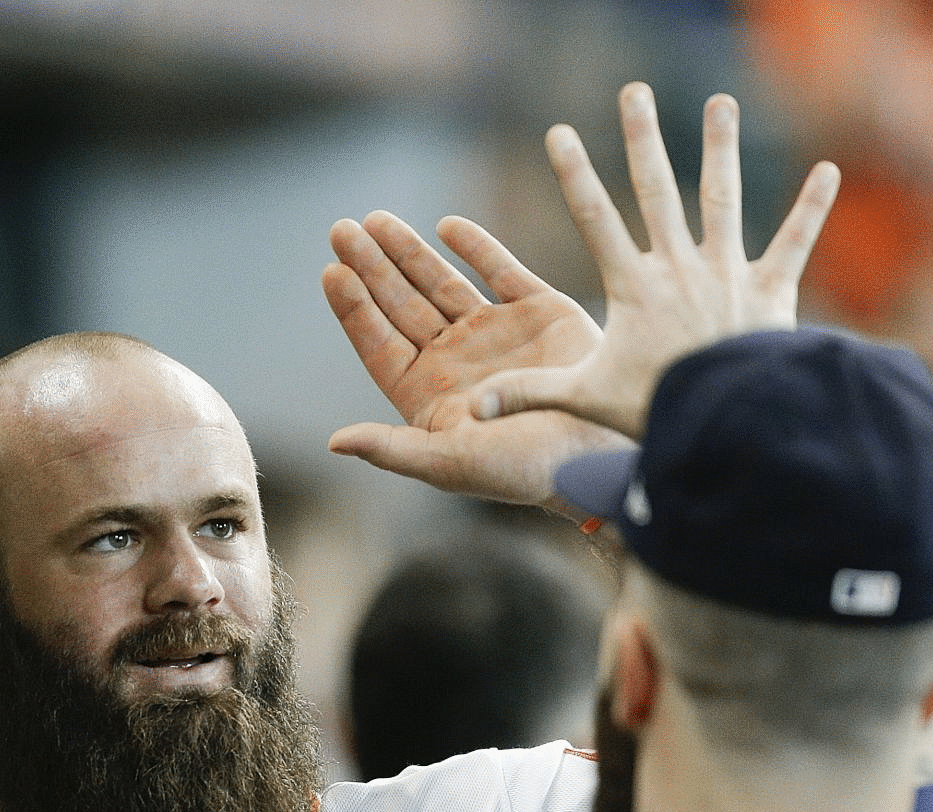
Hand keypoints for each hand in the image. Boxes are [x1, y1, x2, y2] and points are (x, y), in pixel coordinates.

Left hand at [323, 210, 616, 506]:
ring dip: (408, 251)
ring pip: (441, 282)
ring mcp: (494, 333)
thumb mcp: (450, 464)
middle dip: (372, 267)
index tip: (333, 270)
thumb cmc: (522, 470)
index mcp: (429, 396)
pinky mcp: (536, 312)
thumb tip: (333, 442)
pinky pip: (499, 270)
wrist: (599, 454)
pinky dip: (475, 246)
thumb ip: (392, 449)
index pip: (381, 345)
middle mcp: (455, 361)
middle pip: (402, 305)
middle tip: (341, 228)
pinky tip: (445, 225)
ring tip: (375, 220)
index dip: (355, 309)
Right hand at [470, 84, 839, 439]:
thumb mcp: (585, 397)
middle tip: (634, 92)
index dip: (574, 174)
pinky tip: (829, 169)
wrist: (729, 420)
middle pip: (658, 191)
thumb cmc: (655, 410)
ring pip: (723, 200)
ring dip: (722, 149)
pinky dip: (813, 207)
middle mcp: (681, 267)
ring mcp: (728, 273)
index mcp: (634, 287)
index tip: (558, 132)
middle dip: (643, 139)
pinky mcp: (771, 290)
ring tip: (720, 103)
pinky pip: (795, 241)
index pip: (596, 219)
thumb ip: (531, 393)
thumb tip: (473, 410)